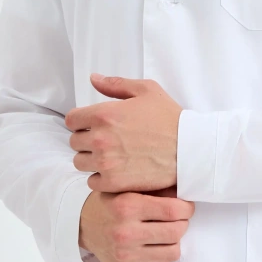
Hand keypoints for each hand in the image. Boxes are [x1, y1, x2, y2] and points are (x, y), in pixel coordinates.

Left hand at [65, 74, 183, 193]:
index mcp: (104, 114)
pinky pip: (92, 182)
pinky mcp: (114, 182)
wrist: (190, 149)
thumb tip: (93, 78)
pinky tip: (116, 171)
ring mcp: (106, 162)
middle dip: (87, 140)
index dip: (81, 122)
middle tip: (107, 141)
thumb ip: (115, 84)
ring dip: (91, 159)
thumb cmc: (170, 119)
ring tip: (111, 156)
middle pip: (74, 142)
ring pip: (80, 162)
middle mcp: (100, 138)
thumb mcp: (146, 91)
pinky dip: (101, 178)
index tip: (93, 125)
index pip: (71, 120)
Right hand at [78, 185, 194, 261]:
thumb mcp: (128, 188)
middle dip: (182, 224)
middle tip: (177, 220)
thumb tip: (186, 195)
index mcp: (127, 206)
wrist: (81, 226)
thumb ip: (156, 190)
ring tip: (165, 234)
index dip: (187, 209)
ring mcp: (125, 254)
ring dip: (174, 242)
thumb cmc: (110, 204)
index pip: (173, 211)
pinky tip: (153, 247)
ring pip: (173, 253)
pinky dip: (162, 257)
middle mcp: (125, 232)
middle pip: (176, 232)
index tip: (186, 207)